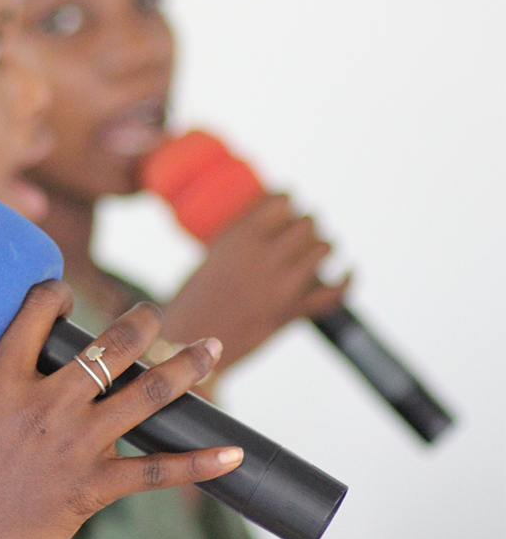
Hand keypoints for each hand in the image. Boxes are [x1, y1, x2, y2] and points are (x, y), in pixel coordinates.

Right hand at [0, 281, 242, 538]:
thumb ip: (1, 384)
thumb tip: (28, 364)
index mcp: (1, 378)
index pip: (38, 310)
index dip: (57, 293)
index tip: (64, 297)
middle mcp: (44, 403)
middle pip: (110, 344)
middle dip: (142, 321)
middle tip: (152, 313)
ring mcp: (73, 444)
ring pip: (146, 391)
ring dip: (186, 365)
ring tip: (210, 347)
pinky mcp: (92, 486)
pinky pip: (156, 471)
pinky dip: (199, 463)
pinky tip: (230, 452)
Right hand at [160, 193, 349, 376]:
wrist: (189, 341)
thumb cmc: (191, 299)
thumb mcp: (210, 257)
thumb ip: (239, 243)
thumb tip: (264, 230)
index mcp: (240, 238)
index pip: (281, 202)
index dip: (288, 197)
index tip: (288, 199)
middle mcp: (264, 256)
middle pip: (307, 223)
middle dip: (308, 222)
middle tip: (302, 225)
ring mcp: (282, 285)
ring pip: (324, 249)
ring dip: (324, 244)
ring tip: (319, 245)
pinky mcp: (293, 311)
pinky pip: (334, 293)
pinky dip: (347, 280)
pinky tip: (349, 270)